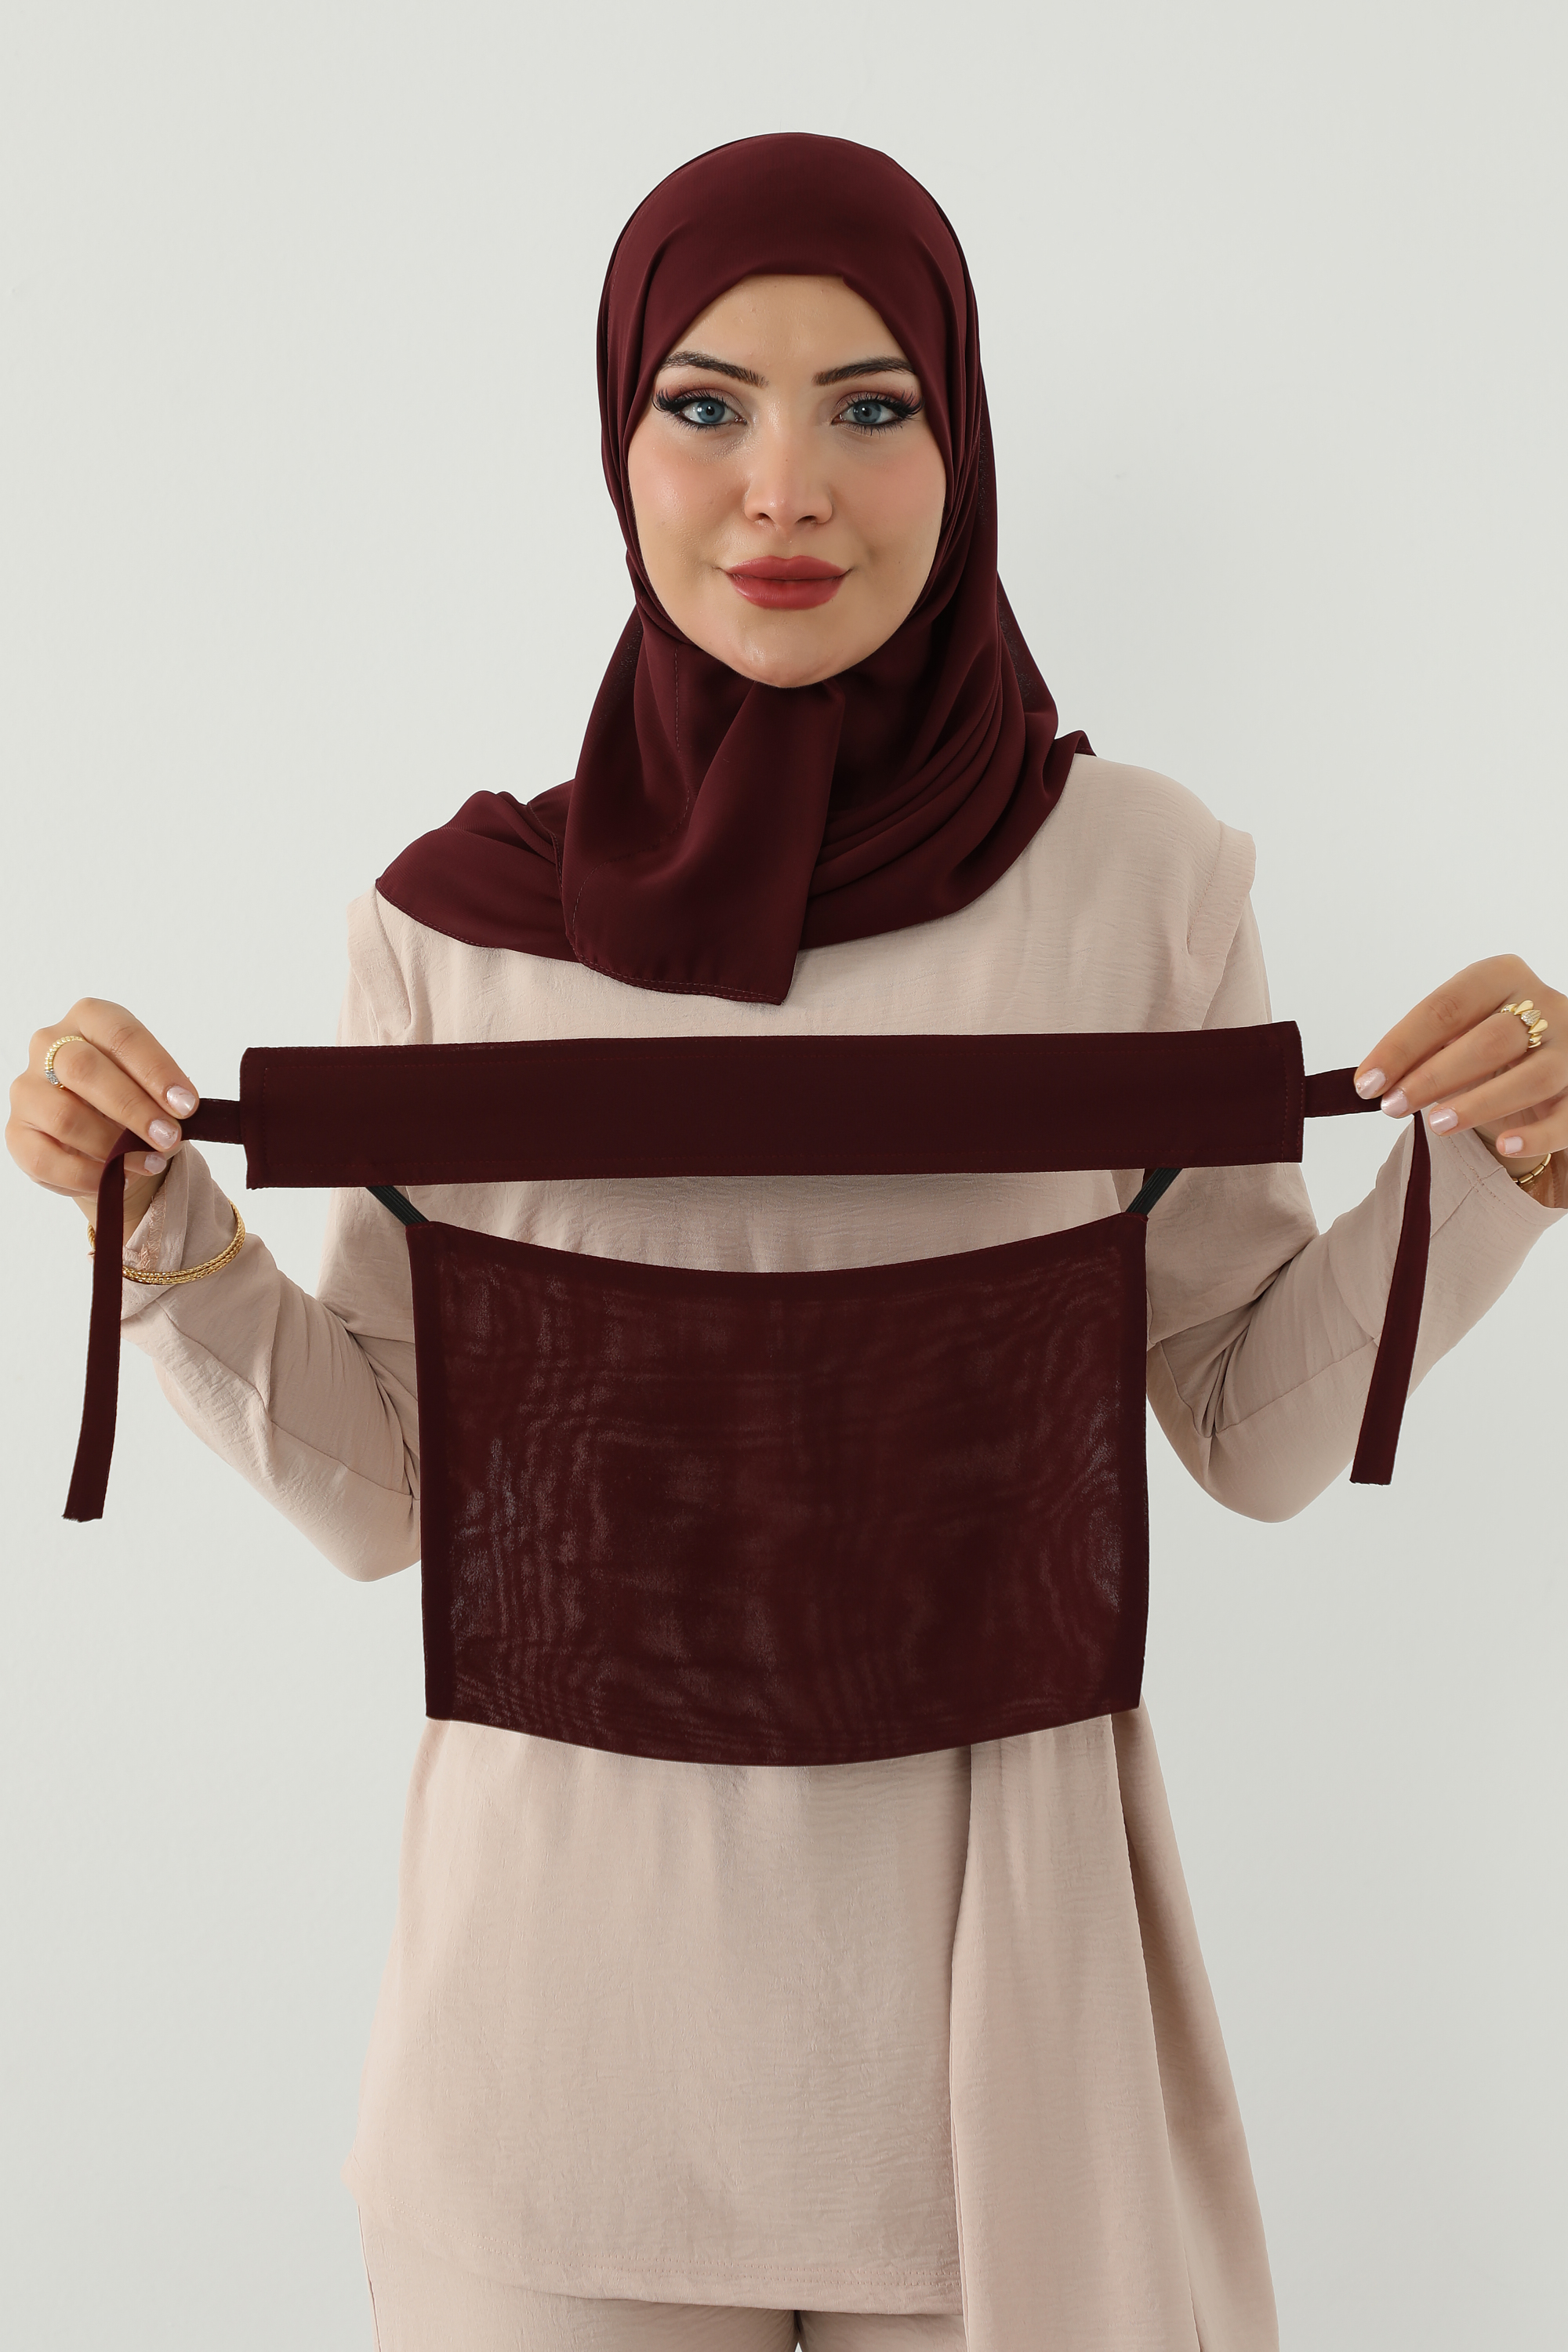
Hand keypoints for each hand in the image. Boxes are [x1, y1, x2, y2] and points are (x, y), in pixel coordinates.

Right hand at [7, 1001, 200, 1244]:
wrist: (109, 1141)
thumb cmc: (135, 1102)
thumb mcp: (154, 1089)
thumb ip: (162, 1095)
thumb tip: (174, 1115)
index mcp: (89, 1019)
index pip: (121, 1034)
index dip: (156, 1070)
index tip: (187, 1105)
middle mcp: (48, 1045)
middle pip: (85, 1069)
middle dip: (133, 1108)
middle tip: (169, 1137)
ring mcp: (28, 1089)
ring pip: (65, 1117)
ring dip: (114, 1146)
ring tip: (151, 1161)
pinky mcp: (17, 1133)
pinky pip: (46, 1159)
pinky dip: (89, 1175)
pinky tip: (117, 1179)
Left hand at [1353, 956, 1565, 1198]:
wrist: (1545, 1062)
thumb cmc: (1487, 1047)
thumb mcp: (1456, 1034)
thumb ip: (1423, 1049)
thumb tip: (1374, 1082)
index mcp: (1502, 977)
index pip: (1447, 1006)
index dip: (1402, 1045)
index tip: (1366, 1082)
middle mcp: (1545, 1005)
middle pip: (1490, 1040)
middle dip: (1434, 1076)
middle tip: (1391, 1106)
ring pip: (1531, 1077)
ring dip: (1478, 1104)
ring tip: (1435, 1125)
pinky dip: (1538, 1134)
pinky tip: (1505, 1146)